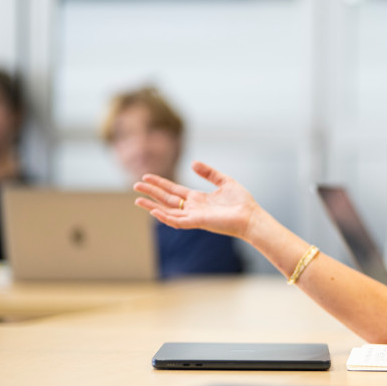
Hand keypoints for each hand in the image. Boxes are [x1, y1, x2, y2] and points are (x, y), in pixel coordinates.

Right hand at [134, 161, 258, 239]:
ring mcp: (194, 216)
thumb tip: (193, 163)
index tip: (146, 176)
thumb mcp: (224, 181)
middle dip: (151, 192)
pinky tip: (154, 210)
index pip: (174, 190)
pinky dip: (165, 217)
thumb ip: (209, 173)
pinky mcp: (198, 222)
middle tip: (135, 186)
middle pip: (167, 199)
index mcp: (198, 199)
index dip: (160, 183)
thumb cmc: (241, 202)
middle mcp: (193, 208)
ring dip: (152, 205)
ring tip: (137, 199)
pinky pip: (177, 221)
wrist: (251, 217)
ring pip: (168, 211)